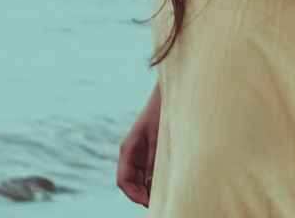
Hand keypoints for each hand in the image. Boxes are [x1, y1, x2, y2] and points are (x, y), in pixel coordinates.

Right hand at [116, 86, 159, 205]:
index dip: (134, 195)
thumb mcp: (159, 139)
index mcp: (128, 149)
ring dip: (150, 188)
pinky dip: (155, 179)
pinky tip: (168, 181)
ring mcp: (141, 152)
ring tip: (166, 192)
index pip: (123, 181)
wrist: (171, 93)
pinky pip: (149, 171)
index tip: (150, 202)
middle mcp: (131, 153)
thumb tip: (152, 186)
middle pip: (131, 183)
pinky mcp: (150, 151)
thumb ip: (154, 162)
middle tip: (162, 201)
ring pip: (141, 179)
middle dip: (143, 194)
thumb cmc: (162, 112)